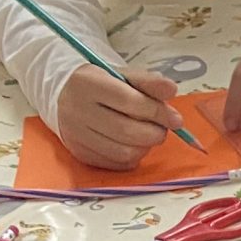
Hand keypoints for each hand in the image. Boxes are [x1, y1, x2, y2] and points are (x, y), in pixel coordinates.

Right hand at [52, 66, 183, 170]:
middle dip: (155, 133)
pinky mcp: (80, 153)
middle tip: (162, 128)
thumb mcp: (123, 76)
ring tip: (146, 134)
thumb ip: (148, 82)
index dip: (157, 112)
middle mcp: (77, 109)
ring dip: (145, 146)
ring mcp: (76, 135)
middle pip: (128, 131)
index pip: (129, 101)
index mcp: (87, 83)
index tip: (176, 119)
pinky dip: (133, 156)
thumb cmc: (101, 85)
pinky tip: (132, 144)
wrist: (65, 96)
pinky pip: (118, 164)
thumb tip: (171, 89)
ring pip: (125, 152)